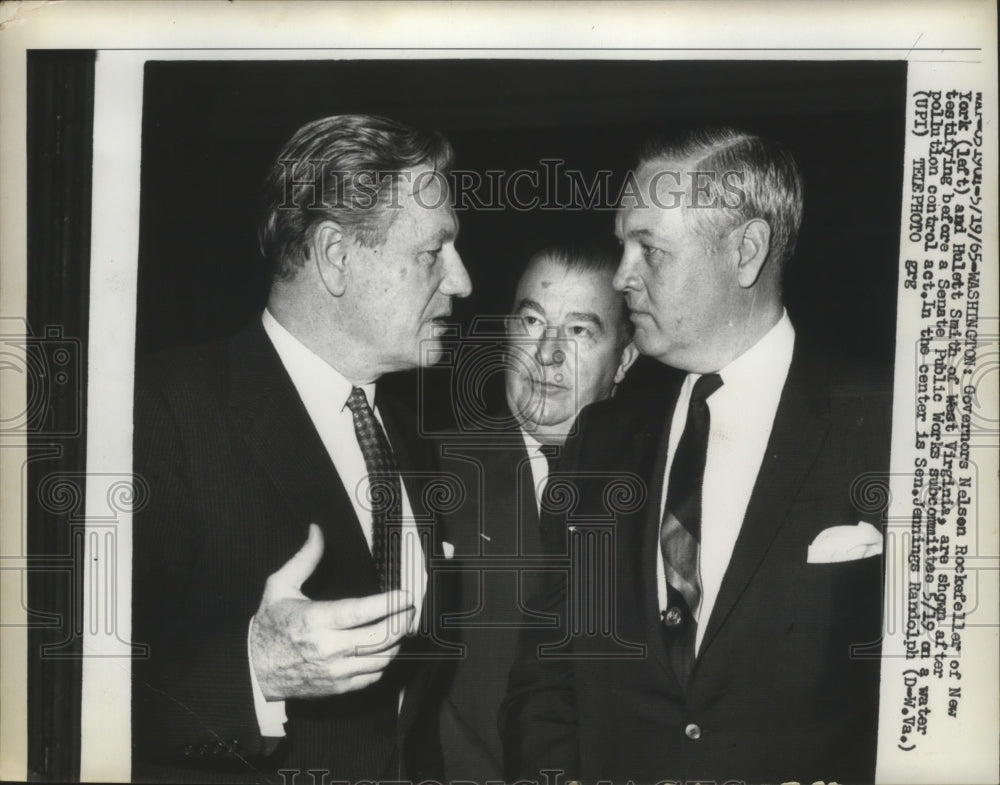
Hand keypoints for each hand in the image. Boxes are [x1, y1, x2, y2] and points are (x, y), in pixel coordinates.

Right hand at [250, 524, 414, 699]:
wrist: (255, 670)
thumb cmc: (270, 625)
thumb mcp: (280, 586)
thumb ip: (304, 558)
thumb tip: (317, 531)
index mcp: (316, 620)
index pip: (361, 612)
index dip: (388, 604)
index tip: (406, 595)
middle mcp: (329, 648)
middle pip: (380, 638)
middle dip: (402, 621)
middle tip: (410, 609)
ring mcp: (335, 671)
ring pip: (382, 659)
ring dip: (397, 642)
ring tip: (400, 626)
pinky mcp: (338, 687)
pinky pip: (373, 676)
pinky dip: (383, 661)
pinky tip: (384, 648)